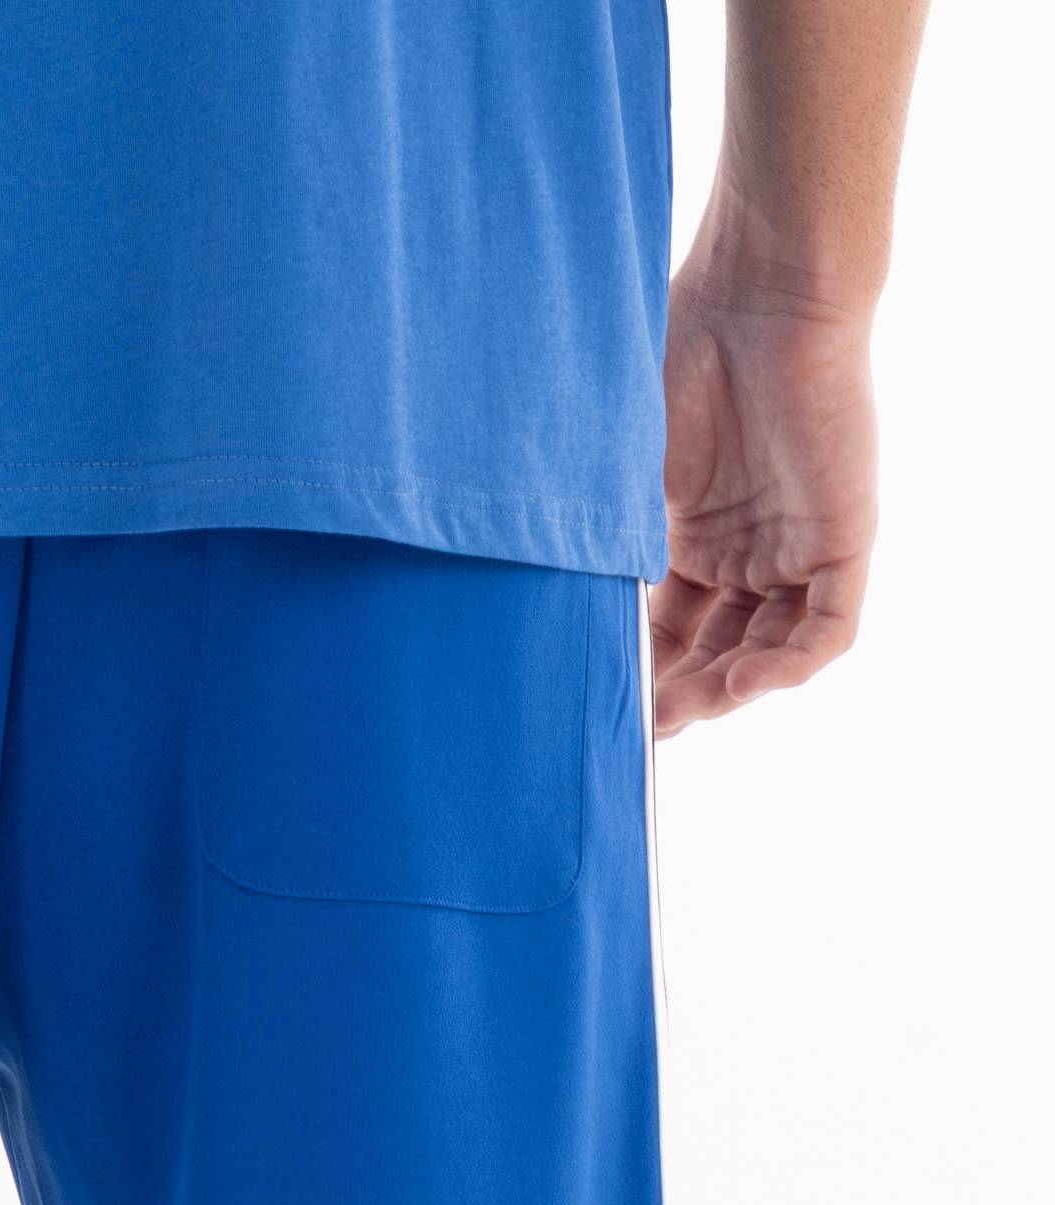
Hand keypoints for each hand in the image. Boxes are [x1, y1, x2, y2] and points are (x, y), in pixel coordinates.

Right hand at [652, 262, 879, 738]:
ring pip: (769, 650)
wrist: (761, 291)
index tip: (606, 706)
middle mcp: (750, 546)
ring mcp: (798, 543)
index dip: (643, 672)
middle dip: (681, 694)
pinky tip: (740, 684)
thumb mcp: (624, 468)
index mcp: (696, 531)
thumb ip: (605, 540)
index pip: (672, 627)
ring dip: (727, 689)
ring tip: (683, 711)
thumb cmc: (681, 354)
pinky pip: (827, 629)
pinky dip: (786, 667)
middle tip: (643, 725)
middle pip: (719, 650)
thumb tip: (546, 611)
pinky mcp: (845, 536)